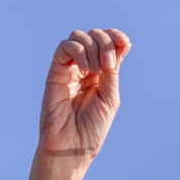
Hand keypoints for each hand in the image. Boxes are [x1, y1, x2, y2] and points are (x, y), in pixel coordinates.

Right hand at [38, 28, 131, 159]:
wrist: (72, 144)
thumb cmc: (93, 126)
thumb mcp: (110, 96)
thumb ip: (112, 70)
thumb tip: (120, 44)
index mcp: (104, 73)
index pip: (110, 43)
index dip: (116, 36)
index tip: (124, 42)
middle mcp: (87, 67)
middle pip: (96, 35)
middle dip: (105, 43)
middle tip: (107, 65)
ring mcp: (70, 68)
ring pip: (79, 37)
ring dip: (92, 47)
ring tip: (96, 70)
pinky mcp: (55, 72)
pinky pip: (64, 47)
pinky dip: (78, 50)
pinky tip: (85, 68)